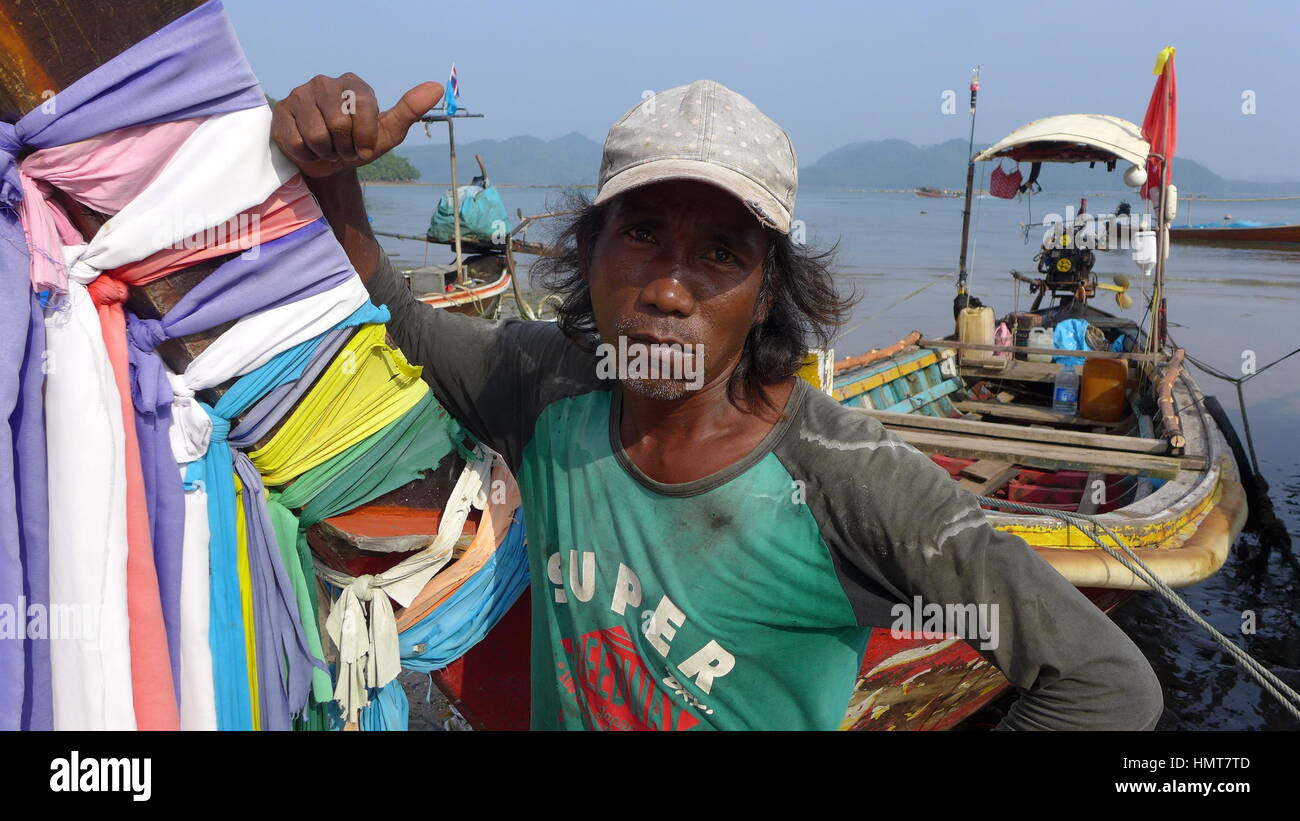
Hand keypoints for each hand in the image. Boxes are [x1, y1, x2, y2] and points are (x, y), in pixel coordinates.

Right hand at [271, 73, 443, 177]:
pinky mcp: (280, 111)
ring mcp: (299, 94)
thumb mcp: (388, 133)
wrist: (329, 164)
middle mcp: (325, 82)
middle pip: (338, 124)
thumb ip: (410, 110)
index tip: (364, 146)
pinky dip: (306, 155)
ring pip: (316, 134)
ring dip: (326, 152)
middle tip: (343, 148)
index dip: (364, 138)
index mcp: (354, 83)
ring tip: (327, 148)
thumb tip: (437, 87)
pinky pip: (296, 142)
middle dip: (344, 147)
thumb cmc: (359, 145)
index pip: (363, 111)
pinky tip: (308, 149)